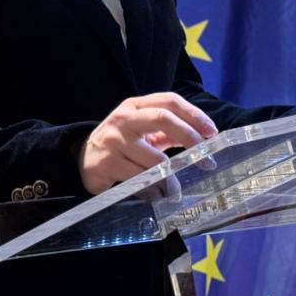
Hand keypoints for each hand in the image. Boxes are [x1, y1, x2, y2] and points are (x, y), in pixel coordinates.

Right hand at [77, 93, 217, 194]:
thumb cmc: (121, 144)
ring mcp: (114, 139)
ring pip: (153, 158)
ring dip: (171, 178)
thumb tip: (203, 138)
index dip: (194, 115)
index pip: (169, 101)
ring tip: (176, 190)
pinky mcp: (107, 163)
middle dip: (189, 137)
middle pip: (163, 118)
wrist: (83, 160)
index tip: (212, 132)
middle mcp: (124, 118)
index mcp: (136, 105)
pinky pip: (139, 180)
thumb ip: (168, 131)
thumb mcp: (142, 131)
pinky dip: (153, 190)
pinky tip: (157, 195)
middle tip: (206, 160)